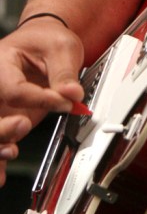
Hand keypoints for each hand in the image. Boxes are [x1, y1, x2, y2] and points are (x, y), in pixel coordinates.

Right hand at [0, 18, 84, 186]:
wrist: (41, 39)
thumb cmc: (46, 39)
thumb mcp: (61, 47)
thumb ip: (65, 73)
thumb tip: (73, 96)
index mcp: (2, 64)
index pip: (15, 90)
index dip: (39, 99)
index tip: (64, 101)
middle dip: (2, 128)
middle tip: (24, 125)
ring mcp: (0, 104)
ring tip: (11, 152)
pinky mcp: (6, 117)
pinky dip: (0, 157)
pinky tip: (2, 174)